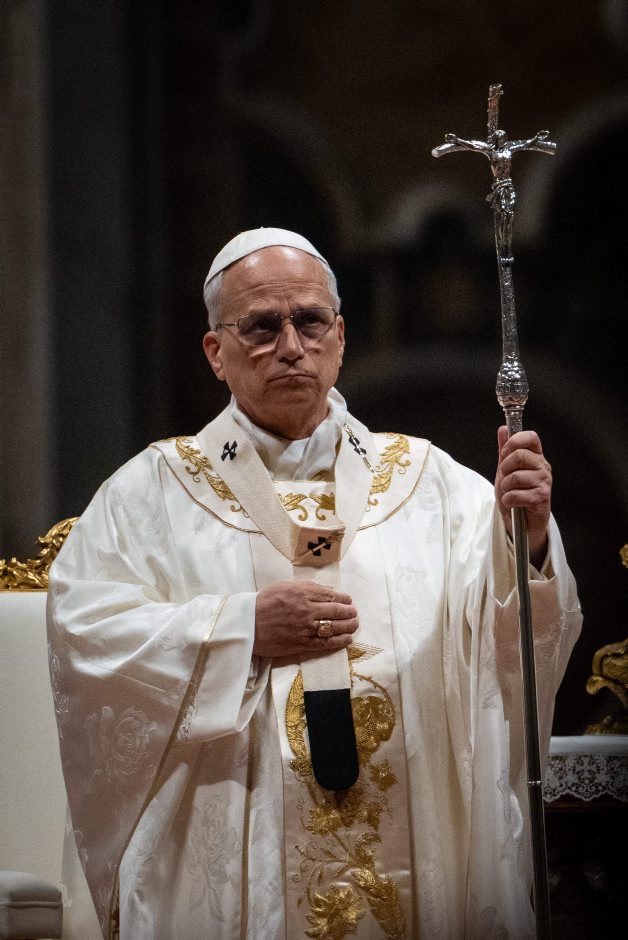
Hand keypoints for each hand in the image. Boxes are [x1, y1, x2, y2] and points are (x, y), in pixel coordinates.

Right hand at [254, 581, 358, 657]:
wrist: (247, 624)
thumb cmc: (264, 602)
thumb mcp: (284, 586)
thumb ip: (307, 587)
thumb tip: (329, 590)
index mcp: (302, 593)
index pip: (331, 596)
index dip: (344, 599)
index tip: (349, 601)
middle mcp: (306, 609)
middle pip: (336, 611)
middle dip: (349, 612)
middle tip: (354, 613)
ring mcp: (305, 627)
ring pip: (334, 627)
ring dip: (348, 626)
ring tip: (354, 625)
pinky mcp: (301, 643)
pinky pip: (325, 643)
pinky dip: (339, 641)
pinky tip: (347, 640)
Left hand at [495, 427, 551, 568]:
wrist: (522, 523)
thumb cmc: (516, 495)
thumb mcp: (506, 471)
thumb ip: (505, 451)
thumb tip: (503, 429)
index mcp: (536, 457)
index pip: (531, 437)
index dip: (514, 441)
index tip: (505, 453)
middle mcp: (543, 467)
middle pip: (519, 455)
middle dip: (504, 468)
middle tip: (505, 479)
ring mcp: (544, 482)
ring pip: (515, 476)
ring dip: (505, 488)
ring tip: (510, 493)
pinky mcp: (542, 498)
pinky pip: (517, 494)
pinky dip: (508, 500)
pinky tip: (513, 503)